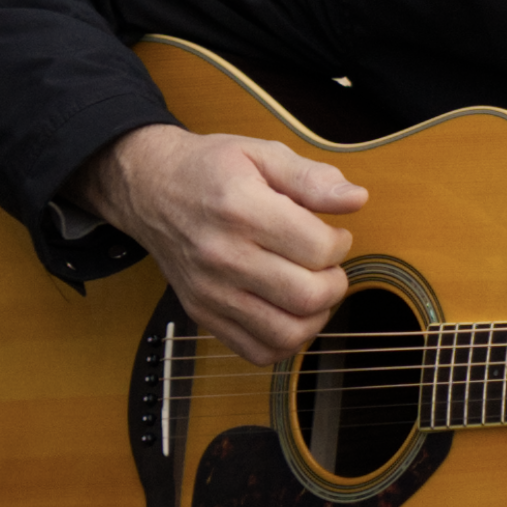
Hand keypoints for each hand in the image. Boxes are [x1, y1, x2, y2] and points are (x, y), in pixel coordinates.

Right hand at [76, 122, 364, 367]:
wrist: (150, 189)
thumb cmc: (210, 169)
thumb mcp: (261, 154)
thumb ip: (311, 177)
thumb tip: (356, 199)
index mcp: (242, 209)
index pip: (318, 250)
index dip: (341, 243)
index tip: (333, 234)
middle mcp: (223, 255)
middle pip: (307, 296)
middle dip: (335, 283)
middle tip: (328, 266)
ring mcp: (211, 291)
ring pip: (286, 333)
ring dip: (316, 317)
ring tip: (312, 291)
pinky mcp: (202, 313)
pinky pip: (257, 351)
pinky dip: (284, 341)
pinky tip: (288, 312)